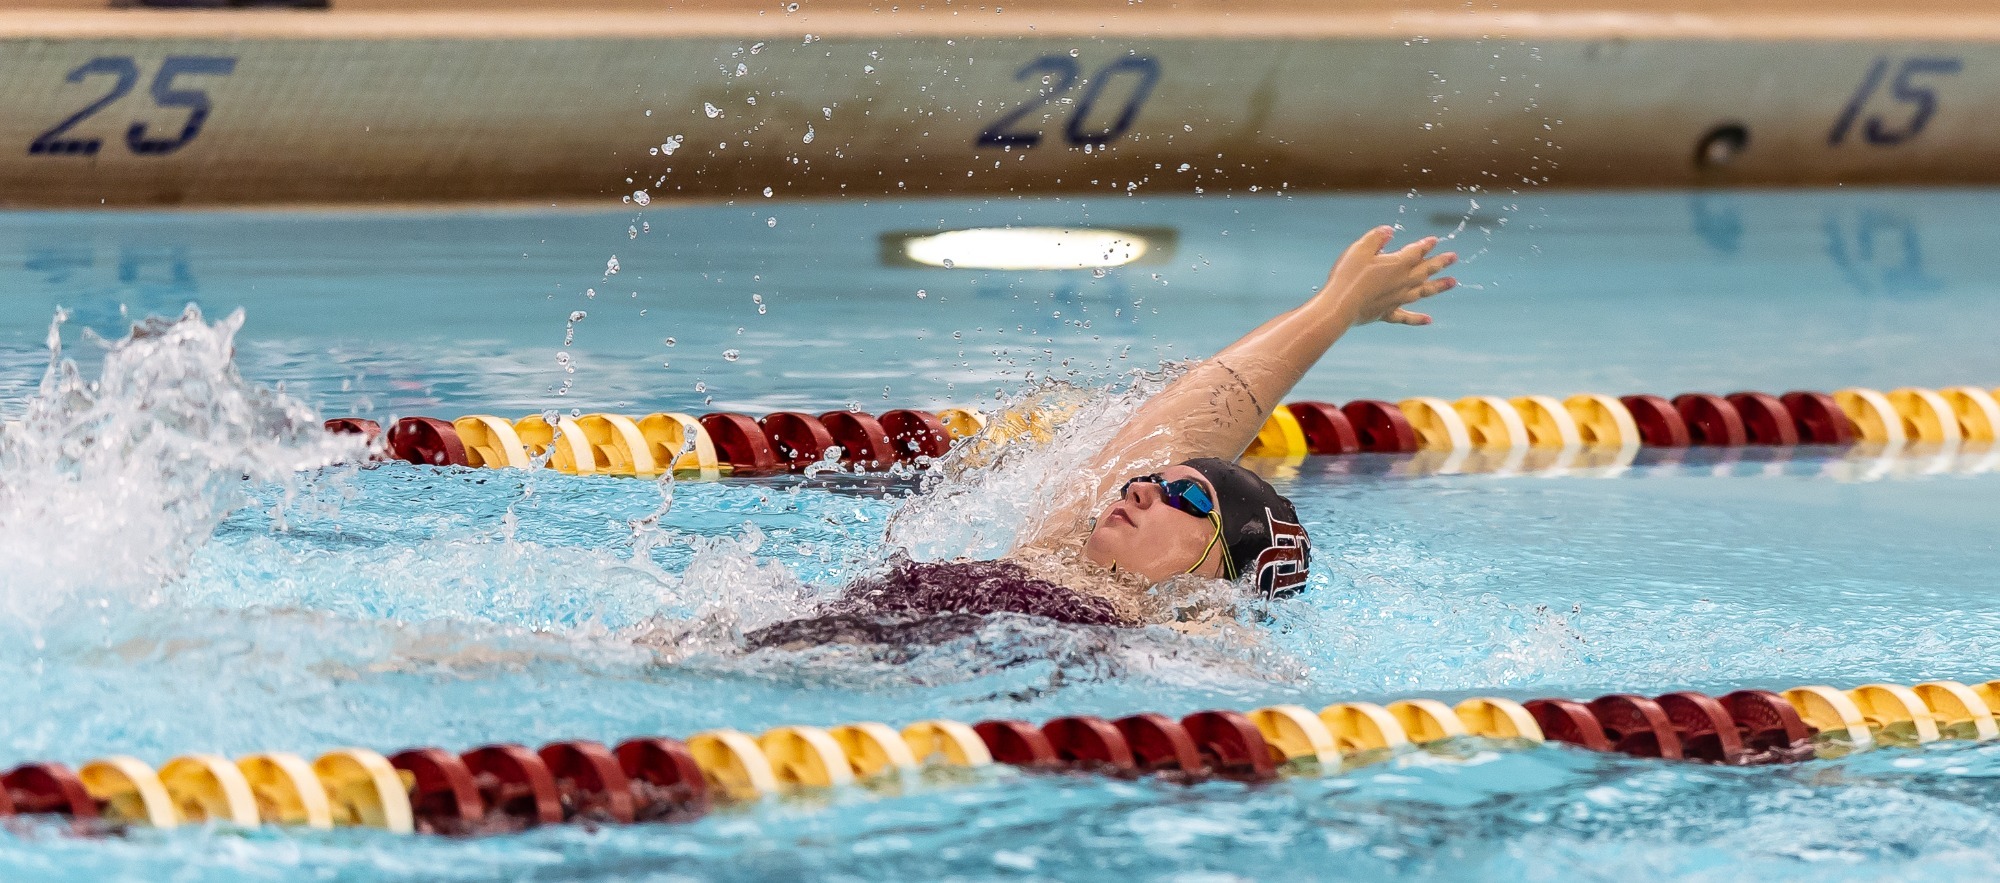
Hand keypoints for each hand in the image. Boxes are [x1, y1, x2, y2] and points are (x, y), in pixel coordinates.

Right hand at [1317, 226, 1456, 325]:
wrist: (1339, 307)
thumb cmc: (1348, 276)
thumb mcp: (1360, 249)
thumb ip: (1376, 238)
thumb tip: (1389, 230)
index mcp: (1397, 265)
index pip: (1416, 252)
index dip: (1426, 245)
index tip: (1435, 240)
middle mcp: (1402, 282)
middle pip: (1425, 270)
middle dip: (1440, 262)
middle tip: (1454, 257)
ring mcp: (1396, 299)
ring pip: (1423, 291)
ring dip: (1438, 286)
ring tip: (1453, 282)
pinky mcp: (1386, 313)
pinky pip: (1406, 317)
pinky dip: (1417, 319)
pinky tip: (1429, 320)